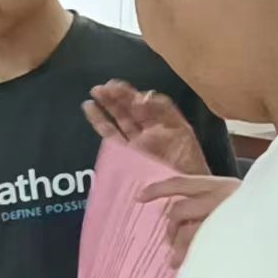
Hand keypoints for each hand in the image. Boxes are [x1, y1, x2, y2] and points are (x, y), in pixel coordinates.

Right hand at [84, 80, 210, 175]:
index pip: (146, 103)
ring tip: (95, 91)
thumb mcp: (182, 131)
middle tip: (106, 85)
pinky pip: (109, 134)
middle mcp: (148, 130)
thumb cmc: (188, 163)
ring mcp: (135, 142)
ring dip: (107, 103)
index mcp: (164, 123)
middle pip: (130, 108)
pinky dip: (99, 120)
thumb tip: (143, 97)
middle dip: (118, 95)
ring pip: (119, 118)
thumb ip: (164, 111)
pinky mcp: (124, 155)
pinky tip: (89, 107)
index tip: (129, 92)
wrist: (182, 191)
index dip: (136, 95)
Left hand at [136, 175, 240, 266]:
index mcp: (220, 185)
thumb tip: (174, 215)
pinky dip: (191, 258)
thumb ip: (206, 200)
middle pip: (179, 210)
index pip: (180, 183)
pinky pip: (200, 251)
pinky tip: (188, 266)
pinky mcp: (231, 243)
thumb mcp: (233, 198)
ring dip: (178, 247)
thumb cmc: (256, 214)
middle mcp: (222, 199)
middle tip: (171, 242)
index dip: (157, 189)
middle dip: (171, 228)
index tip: (139, 198)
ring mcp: (227, 221)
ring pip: (188, 233)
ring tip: (176, 260)